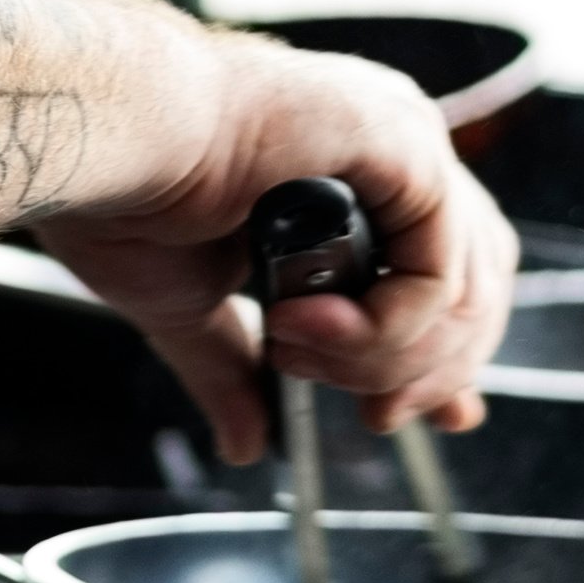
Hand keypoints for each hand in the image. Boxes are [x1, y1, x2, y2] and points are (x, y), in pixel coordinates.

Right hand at [34, 32, 516, 469]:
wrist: (107, 147)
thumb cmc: (130, 193)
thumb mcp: (194, 305)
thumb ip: (236, 368)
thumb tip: (245, 443)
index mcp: (351, 171)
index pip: (446, 269)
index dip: (444, 354)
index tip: (420, 416)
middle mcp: (391, 145)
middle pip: (475, 282)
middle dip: (429, 369)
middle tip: (373, 416)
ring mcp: (402, 139)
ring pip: (464, 285)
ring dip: (390, 356)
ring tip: (298, 356)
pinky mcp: (401, 145)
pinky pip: (438, 269)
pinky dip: (388, 327)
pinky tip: (310, 328)